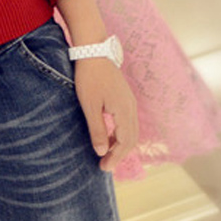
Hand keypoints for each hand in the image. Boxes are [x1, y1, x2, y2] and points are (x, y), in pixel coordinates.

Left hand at [73, 57, 137, 171]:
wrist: (94, 52)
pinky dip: (119, 133)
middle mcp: (131, 107)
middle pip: (131, 138)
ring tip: (105, 154)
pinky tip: (107, 137)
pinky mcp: (124, 97)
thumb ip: (97, 130)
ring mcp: (129, 102)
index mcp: (124, 111)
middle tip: (105, 165)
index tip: (104, 168)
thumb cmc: (89, 78)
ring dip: (120, 144)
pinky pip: (127, 121)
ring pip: (130, 130)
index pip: (125, 142)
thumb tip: (102, 152)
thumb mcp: (89, 106)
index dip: (116, 157)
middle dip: (119, 154)